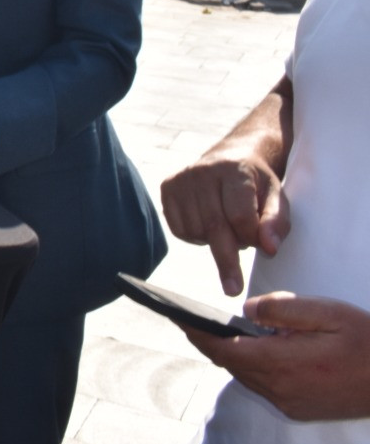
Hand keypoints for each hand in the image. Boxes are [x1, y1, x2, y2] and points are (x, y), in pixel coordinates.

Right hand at [162, 150, 288, 295]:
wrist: (231, 156)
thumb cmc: (257, 184)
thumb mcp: (277, 197)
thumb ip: (277, 223)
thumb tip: (269, 249)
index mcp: (235, 170)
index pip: (240, 215)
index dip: (251, 237)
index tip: (264, 252)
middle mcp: (202, 171)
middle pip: (214, 226)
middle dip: (226, 261)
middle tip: (233, 288)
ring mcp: (181, 179)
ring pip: (196, 230)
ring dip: (214, 241)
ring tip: (228, 228)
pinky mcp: (167, 187)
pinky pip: (179, 229)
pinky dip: (196, 236)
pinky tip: (208, 224)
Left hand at [186, 292, 369, 420]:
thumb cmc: (367, 342)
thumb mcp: (327, 312)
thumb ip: (282, 308)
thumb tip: (247, 310)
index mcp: (281, 363)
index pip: (223, 348)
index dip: (196, 331)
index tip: (175, 315)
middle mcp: (279, 388)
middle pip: (229, 363)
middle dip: (206, 340)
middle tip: (187, 317)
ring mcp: (289, 402)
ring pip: (245, 375)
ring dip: (229, 354)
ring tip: (213, 329)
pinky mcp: (299, 408)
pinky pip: (263, 385)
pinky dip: (250, 365)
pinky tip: (252, 348)